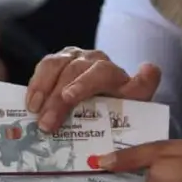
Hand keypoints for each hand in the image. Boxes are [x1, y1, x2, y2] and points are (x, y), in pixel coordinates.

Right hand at [24, 47, 160, 131]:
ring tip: (34, 110)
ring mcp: (77, 57)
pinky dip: (36, 84)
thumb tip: (150, 68)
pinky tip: (30, 102)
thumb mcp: (134, 108)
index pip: (103, 73)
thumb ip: (143, 91)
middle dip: (58, 99)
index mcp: (117, 75)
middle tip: (46, 124)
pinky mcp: (60, 60)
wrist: (107, 106)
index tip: (68, 98)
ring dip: (44, 88)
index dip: (84, 84)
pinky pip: (46, 65)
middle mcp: (97, 61)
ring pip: (58, 65)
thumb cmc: (119, 112)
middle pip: (75, 73)